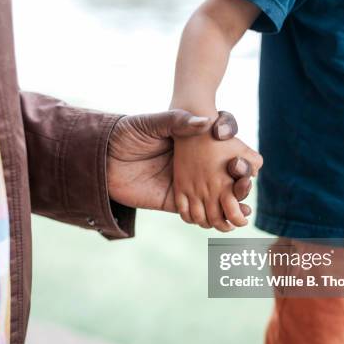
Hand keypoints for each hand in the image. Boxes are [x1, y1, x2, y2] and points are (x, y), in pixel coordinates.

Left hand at [107, 109, 260, 214]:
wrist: (100, 158)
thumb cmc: (125, 134)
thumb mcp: (150, 123)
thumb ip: (177, 121)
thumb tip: (205, 122)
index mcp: (193, 143)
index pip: (225, 148)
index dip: (239, 153)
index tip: (240, 158)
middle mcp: (194, 165)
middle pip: (226, 175)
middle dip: (240, 180)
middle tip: (243, 180)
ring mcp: (186, 184)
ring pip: (217, 197)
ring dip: (232, 203)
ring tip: (243, 207)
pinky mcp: (174, 202)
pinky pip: (197, 213)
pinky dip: (213, 219)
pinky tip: (226, 222)